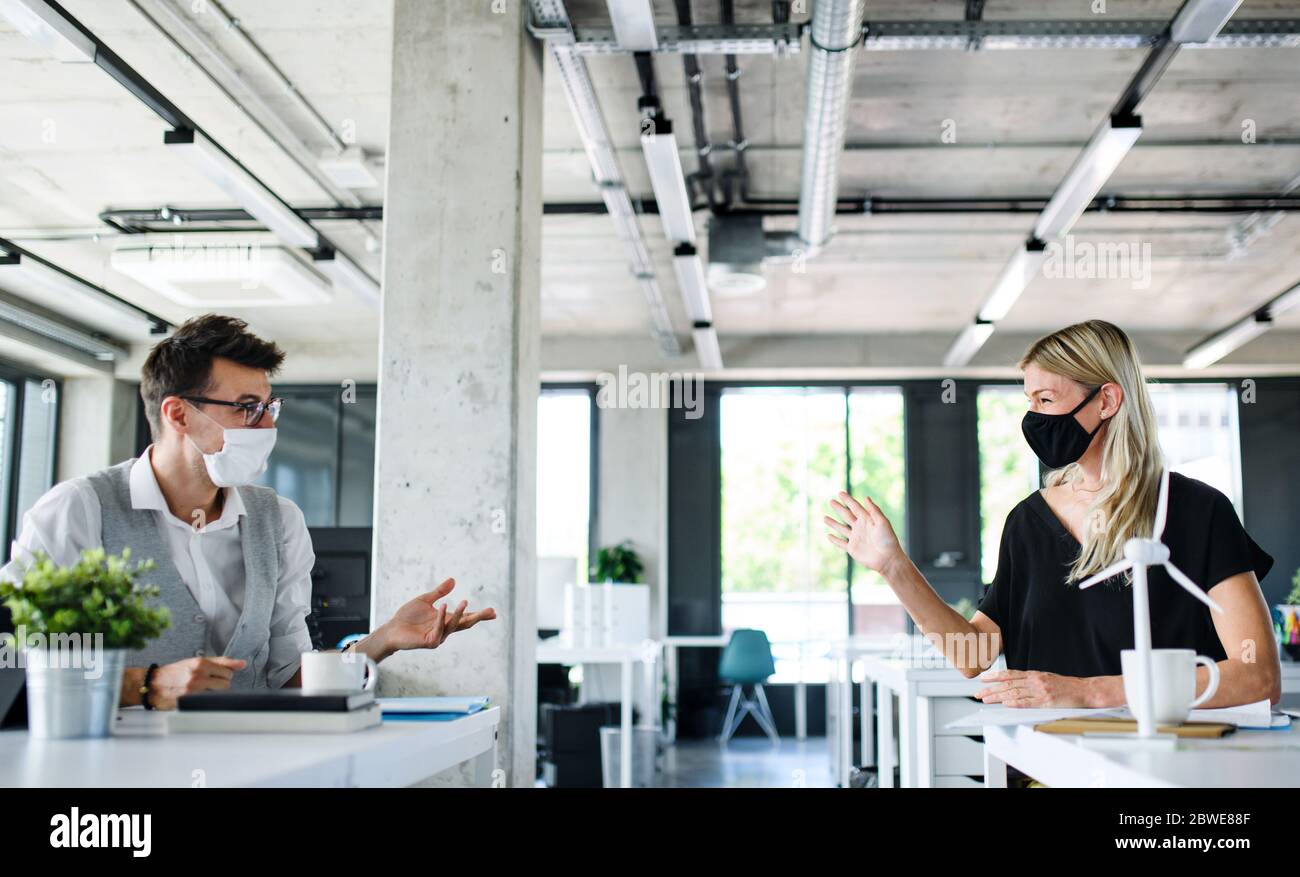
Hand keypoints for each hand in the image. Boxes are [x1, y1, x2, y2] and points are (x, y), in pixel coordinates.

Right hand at [149, 656, 246, 709]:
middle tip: (209, 684)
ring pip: (218, 695)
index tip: (217, 676)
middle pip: (226, 684)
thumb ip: (221, 662)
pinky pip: (208, 703)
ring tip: (202, 691)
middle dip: (220, 685)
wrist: (152, 684)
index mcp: (201, 663)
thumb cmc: (174, 672)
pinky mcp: (188, 702)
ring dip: (213, 694)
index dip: (224, 675)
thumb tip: (242, 664)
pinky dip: (206, 702)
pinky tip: (198, 698)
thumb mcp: (196, 661)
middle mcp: (198, 676)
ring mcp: (193, 690)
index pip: (228, 672)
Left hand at [376, 577, 496, 654]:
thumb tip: (453, 580)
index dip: (479, 615)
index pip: (466, 618)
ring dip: (459, 614)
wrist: (392, 629)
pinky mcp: (430, 641)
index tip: (493, 612)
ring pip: (453, 625)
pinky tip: (444, 606)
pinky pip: (438, 628)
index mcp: (446, 620)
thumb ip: (439, 592)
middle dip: (478, 618)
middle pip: (465, 624)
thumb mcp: (425, 600)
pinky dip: (441, 617)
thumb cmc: (408, 616)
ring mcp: (438, 637)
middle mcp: (445, 630)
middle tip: (491, 612)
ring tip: (465, 601)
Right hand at [824, 491, 904, 574]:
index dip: (848, 500)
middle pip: (847, 516)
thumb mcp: (882, 522)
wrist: (887, 558)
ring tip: (824, 518)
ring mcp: (855, 538)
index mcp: (868, 520)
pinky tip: (828, 536)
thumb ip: (874, 510)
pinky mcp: (852, 548)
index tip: (840, 493)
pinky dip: (834, 540)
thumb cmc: (888, 539)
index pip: (856, 507)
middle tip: (831, 501)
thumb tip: (866, 497)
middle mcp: (860, 527)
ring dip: (833, 523)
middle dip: (839, 508)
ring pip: (841, 529)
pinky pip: (841, 543)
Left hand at [974, 670, 1091, 707]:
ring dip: (997, 697)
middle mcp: (1035, 680)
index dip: (994, 675)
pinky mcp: (1047, 702)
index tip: (982, 678)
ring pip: (1014, 693)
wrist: (1086, 691)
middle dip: (990, 688)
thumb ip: (1031, 681)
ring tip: (985, 699)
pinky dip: (1015, 703)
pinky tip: (1005, 704)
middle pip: (1008, 684)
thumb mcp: (1046, 678)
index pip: (1010, 674)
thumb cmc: (1067, 686)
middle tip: (977, 693)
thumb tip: (1015, 685)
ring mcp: (1041, 691)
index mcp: (1034, 674)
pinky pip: (1028, 703)